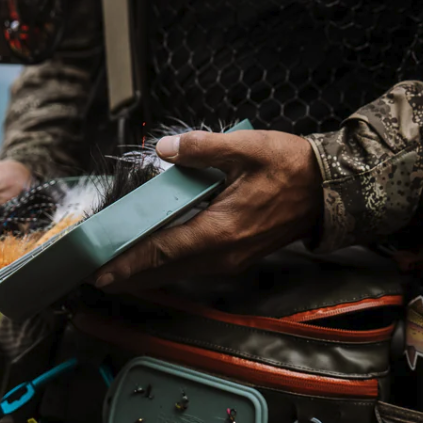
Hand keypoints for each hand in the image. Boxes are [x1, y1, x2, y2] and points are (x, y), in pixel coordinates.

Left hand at [93, 129, 321, 292]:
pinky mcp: (237, 257)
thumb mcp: (246, 148)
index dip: (127, 263)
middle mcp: (223, 255)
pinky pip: (193, 267)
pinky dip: (169, 266)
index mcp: (220, 231)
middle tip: (94, 275)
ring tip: (117, 270)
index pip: (162, 251)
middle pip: (165, 270)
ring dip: (147, 273)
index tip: (99, 272)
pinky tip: (155, 258)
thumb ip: (202, 148)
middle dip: (129, 274)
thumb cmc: (290, 168)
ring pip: (178, 272)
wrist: (328, 190)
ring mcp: (231, 260)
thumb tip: (166, 148)